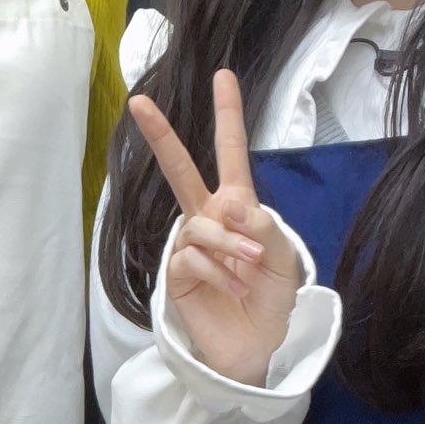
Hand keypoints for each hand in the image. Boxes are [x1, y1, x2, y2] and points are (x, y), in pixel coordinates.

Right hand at [128, 71, 303, 385]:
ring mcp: (189, 246)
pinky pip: (190, 258)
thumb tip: (230, 206)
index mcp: (238, 207)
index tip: (222, 76)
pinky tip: (229, 288)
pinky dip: (215, 271)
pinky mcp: (176, 275)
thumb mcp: (284, 259)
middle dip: (162, 137)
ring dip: (229, 245)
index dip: (228, 115)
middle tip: (140, 103)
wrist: (256, 348)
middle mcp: (208, 219)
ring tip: (248, 268)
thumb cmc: (272, 299)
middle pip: (180, 172)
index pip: (230, 154)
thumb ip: (264, 227)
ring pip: (200, 226)